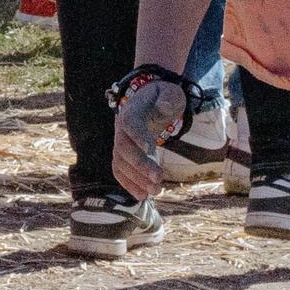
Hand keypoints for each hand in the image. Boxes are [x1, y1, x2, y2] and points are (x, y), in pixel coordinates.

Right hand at [110, 77, 185, 199]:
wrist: (149, 101)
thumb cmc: (162, 96)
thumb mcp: (170, 93)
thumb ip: (168, 99)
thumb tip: (165, 107)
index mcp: (132, 110)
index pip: (131, 123)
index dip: (138, 136)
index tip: (151, 149)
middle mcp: (121, 128)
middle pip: (124, 148)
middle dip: (140, 165)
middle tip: (158, 179)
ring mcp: (120, 142)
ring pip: (121, 163)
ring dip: (136, 179)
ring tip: (155, 191)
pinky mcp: (122, 155)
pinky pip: (120, 171)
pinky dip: (129, 184)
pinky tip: (142, 196)